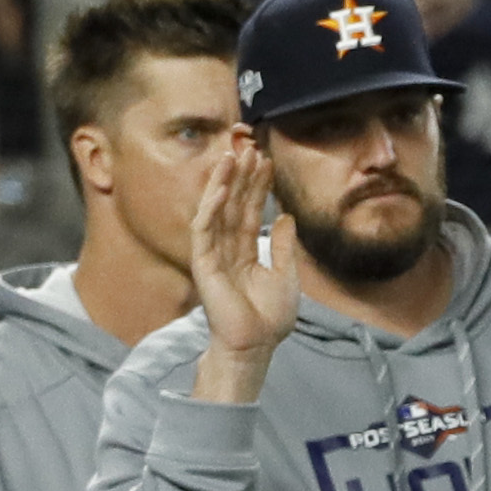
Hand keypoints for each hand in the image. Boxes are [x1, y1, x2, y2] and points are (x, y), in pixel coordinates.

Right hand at [187, 130, 295, 400]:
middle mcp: (228, 248)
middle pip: (234, 203)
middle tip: (250, 146)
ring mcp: (213, 253)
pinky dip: (211, 205)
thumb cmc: (269, 318)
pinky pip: (205, 227)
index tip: (268, 162)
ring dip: (224, 181)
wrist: (255, 344)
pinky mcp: (203, 261)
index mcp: (246, 251)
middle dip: (242, 175)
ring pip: (218, 209)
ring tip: (233, 155)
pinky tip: (220, 185)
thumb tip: (288, 218)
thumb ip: (284, 246)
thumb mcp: (286, 276)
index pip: (251, 210)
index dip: (259, 186)